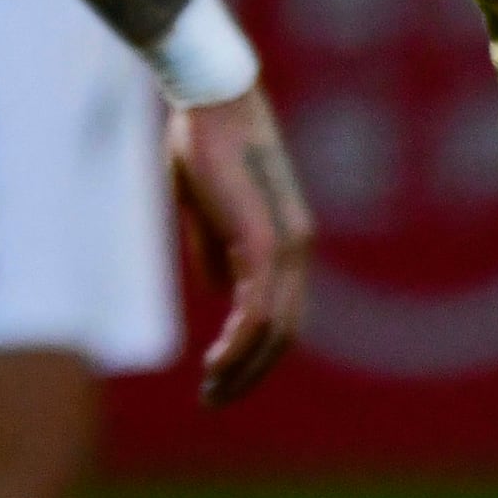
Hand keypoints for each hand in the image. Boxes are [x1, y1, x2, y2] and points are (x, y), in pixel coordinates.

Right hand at [169, 83, 314, 402]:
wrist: (208, 99)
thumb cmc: (201, 143)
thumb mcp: (205, 209)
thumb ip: (215, 251)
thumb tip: (220, 293)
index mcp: (285, 239)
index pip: (280, 313)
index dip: (253, 351)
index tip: (219, 374)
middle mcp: (295, 247)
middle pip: (284, 332)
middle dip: (250, 372)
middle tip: (215, 398)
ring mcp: (285, 246)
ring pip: (274, 329)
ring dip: (243, 367)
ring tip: (213, 391)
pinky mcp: (264, 242)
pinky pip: (258, 309)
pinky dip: (239, 344)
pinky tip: (216, 363)